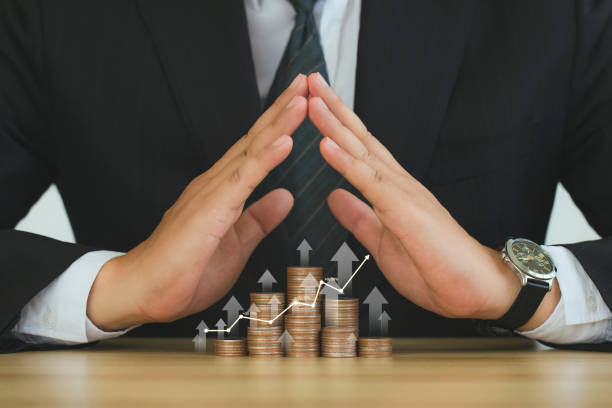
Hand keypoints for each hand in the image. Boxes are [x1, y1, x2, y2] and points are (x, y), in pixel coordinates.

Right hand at [86, 75, 308, 330]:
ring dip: (278, 124)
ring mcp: (211, 193)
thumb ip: (259, 219)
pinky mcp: (208, 211)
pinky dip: (264, 159)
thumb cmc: (185, 271)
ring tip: (302, 99)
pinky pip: (241, 180)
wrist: (144, 292)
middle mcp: (217, 183)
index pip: (257, 150)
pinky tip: (283, 141)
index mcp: (224, 191)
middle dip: (283, 110)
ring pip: (251, 152)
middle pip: (255, 140)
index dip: (281, 124)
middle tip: (307, 81)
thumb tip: (286, 196)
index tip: (304, 101)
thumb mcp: (236, 244)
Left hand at [307, 73, 559, 328]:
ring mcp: (402, 192)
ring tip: (312, 98)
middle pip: (359, 138)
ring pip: (362, 151)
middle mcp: (397, 183)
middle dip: (333, 108)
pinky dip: (346, 162)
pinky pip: (370, 182)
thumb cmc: (434, 267)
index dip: (336, 125)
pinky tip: (326, 143)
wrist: (476, 290)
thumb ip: (358, 217)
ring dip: (334, 124)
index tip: (314, 103)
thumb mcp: (381, 241)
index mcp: (391, 190)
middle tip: (309, 80)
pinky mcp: (405, 210)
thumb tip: (334, 197)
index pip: (359, 149)